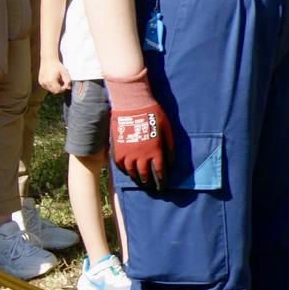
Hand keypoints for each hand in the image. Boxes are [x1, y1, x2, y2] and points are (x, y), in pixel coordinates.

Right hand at [39, 59, 70, 94]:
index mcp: (51, 81)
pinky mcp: (40, 81)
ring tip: (58, 80)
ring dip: (55, 87)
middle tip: (62, 82)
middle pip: (54, 91)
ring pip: (50, 90)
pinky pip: (46, 87)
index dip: (63, 88)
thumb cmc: (57, 66)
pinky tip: (53, 79)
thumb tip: (69, 88)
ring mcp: (41, 82)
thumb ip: (68, 81)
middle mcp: (45, 83)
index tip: (65, 83)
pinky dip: (50, 85)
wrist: (48, 60)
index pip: (58, 90)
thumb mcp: (65, 73)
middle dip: (59, 88)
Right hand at [105, 69, 170, 190]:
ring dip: (136, 177)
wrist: (132, 104)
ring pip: (131, 171)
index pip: (159, 171)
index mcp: (155, 151)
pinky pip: (119, 164)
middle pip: (144, 174)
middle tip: (151, 185)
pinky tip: (127, 171)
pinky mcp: (117, 148)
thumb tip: (171, 162)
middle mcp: (140, 155)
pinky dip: (123, 169)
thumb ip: (169, 147)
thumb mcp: (167, 130)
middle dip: (148, 181)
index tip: (162, 186)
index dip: (161, 180)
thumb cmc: (153, 114)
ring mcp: (127, 153)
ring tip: (139, 180)